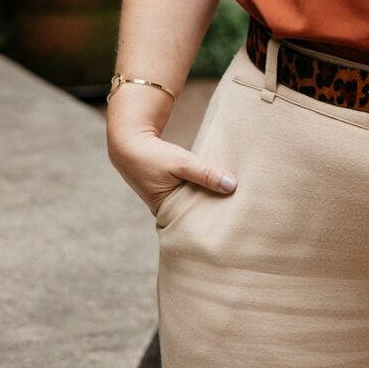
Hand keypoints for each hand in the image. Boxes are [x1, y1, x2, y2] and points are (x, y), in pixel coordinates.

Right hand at [107, 120, 236, 217]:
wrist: (129, 142)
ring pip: (194, 202)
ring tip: (234, 201)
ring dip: (209, 198)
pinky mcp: (172, 188)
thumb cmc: (153, 155)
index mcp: (166, 212)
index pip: (194, 224)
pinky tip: (221, 186)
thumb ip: (206, 173)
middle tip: (239, 214)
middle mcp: (167, 210)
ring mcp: (169, 200)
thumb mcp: (181, 163)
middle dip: (213, 212)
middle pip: (196, 215)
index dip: (212, 223)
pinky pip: (192, 192)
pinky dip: (203, 188)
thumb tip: (232, 185)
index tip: (233, 222)